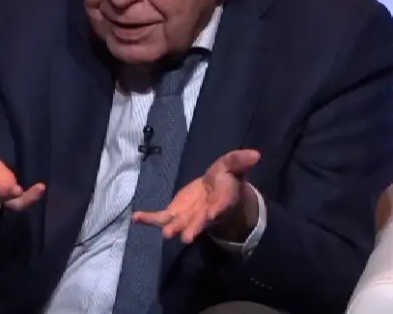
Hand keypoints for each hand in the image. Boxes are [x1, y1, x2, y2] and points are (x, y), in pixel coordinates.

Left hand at [133, 149, 260, 243]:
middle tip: (186, 237)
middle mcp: (205, 213)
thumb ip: (241, 161)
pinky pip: (160, 217)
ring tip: (166, 234)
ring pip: (180, 224)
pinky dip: (149, 218)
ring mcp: (188, 216)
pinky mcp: (174, 213)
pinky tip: (136, 217)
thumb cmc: (225, 180)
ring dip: (173, 228)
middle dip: (193, 228)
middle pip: (200, 222)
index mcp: (223, 200)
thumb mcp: (233, 165)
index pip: (221, 206)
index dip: (217, 209)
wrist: (215, 193)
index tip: (213, 214)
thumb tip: (256, 154)